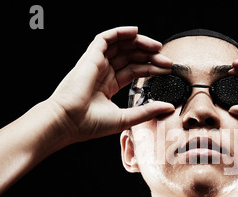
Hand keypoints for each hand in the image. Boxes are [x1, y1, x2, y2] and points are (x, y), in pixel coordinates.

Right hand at [49, 26, 173, 142]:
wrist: (68, 122)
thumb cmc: (89, 124)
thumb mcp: (126, 118)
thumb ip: (148, 111)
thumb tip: (169, 107)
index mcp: (109, 86)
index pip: (134, 71)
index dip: (151, 68)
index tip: (167, 70)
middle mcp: (103, 73)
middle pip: (131, 57)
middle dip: (150, 56)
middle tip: (167, 61)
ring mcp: (97, 64)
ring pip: (121, 46)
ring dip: (140, 44)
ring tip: (157, 46)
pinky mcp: (90, 57)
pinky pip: (106, 38)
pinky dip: (121, 33)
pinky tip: (136, 32)